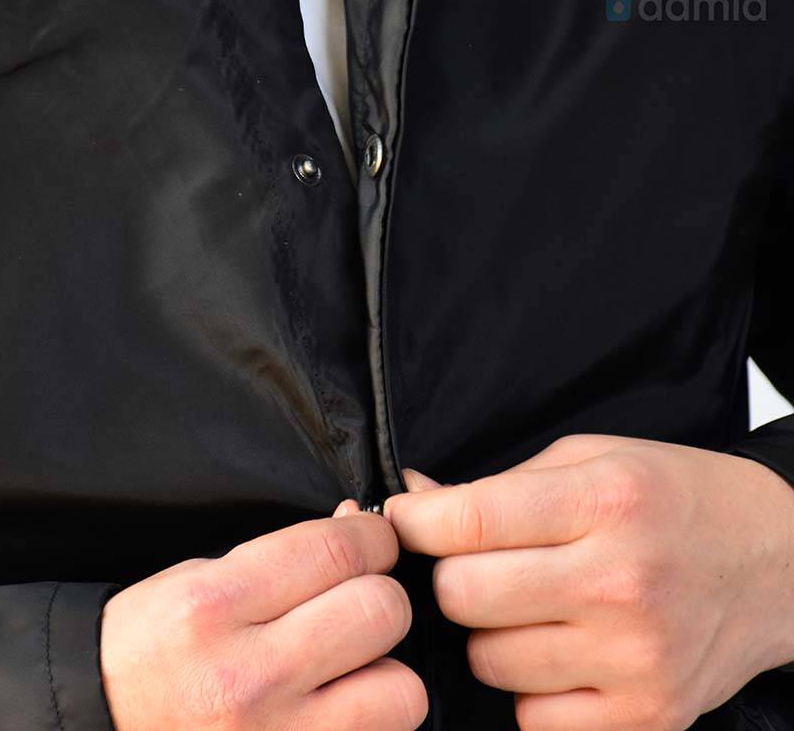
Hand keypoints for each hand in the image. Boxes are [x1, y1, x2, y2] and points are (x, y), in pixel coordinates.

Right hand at [101, 505, 426, 730]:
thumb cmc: (151, 647)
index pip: (340, 551)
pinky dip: (374, 717)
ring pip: (402, 690)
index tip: (371, 539)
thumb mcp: (196, 578)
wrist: (98, 726)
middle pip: (382, 611)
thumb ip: (284, 554)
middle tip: (356, 598)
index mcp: (214, 607)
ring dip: (386, 669)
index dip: (373, 536)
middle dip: (381, 593)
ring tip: (349, 664)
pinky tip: (339, 703)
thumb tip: (360, 528)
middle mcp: (248, 677)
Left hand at [385, 435, 793, 730]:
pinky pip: (531, 716)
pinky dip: (529, 686)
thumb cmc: (673, 496)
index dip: (414, 520)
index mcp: (604, 500)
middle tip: (476, 562)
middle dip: (450, 577)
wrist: (774, 560)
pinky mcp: (647, 716)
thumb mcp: (592, 458)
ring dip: (490, 633)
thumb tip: (413, 496)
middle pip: (463, 596)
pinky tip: (561, 649)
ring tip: (532, 604)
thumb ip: (498, 484)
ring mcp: (635, 659)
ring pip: (488, 660)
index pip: (466, 521)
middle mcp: (620, 581)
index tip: (406, 518)